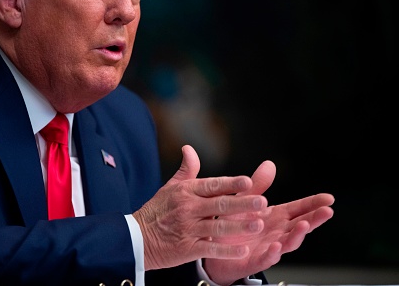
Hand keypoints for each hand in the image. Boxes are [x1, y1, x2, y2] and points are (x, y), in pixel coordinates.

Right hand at [133, 145, 268, 270]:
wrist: (136, 238)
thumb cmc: (157, 211)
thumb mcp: (170, 187)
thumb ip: (186, 170)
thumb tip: (189, 148)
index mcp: (186, 192)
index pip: (212, 185)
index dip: (231, 183)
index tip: (248, 182)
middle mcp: (188, 209)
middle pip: (219, 205)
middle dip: (242, 204)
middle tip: (262, 202)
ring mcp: (188, 229)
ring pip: (217, 227)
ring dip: (239, 227)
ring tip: (258, 225)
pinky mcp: (187, 249)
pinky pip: (210, 250)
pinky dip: (227, 251)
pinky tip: (243, 250)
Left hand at [203, 161, 334, 285]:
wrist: (216, 248)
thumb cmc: (233, 224)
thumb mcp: (245, 200)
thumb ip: (258, 185)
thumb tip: (269, 164)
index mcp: (277, 217)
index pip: (299, 209)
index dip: (314, 204)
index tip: (328, 198)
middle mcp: (277, 232)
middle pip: (300, 225)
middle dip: (314, 219)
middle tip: (327, 211)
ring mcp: (269, 247)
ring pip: (288, 243)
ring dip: (297, 235)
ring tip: (304, 226)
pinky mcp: (255, 260)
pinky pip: (266, 258)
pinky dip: (273, 253)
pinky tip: (276, 247)